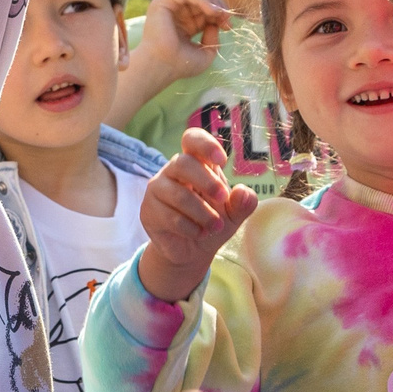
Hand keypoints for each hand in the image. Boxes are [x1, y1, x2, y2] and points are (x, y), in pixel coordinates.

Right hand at [131, 0, 232, 82]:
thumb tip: (215, 25)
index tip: (229, 25)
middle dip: (218, 4)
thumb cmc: (180, 65)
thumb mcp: (206, 53)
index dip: (220, 12)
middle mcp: (176, 12)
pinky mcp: (163, 2)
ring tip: (219, 13)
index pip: (205, 7)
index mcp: (185, 23)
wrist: (162, 68)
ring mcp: (168, 6)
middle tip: (227, 18)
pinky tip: (212, 11)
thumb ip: (213, 39)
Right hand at [136, 130, 256, 302]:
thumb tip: (243, 192)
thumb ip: (243, 203)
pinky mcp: (148, 211)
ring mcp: (157, 190)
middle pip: (182, 163)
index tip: (222, 160)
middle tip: (223, 199)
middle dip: (207, 182)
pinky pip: (169, 217)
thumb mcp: (234, 215)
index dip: (205, 145)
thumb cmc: (212, 223)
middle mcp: (173, 171)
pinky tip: (199, 234)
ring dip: (202, 213)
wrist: (191, 252)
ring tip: (216, 226)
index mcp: (195, 163)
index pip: (192, 139)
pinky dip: (191, 228)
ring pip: (178, 194)